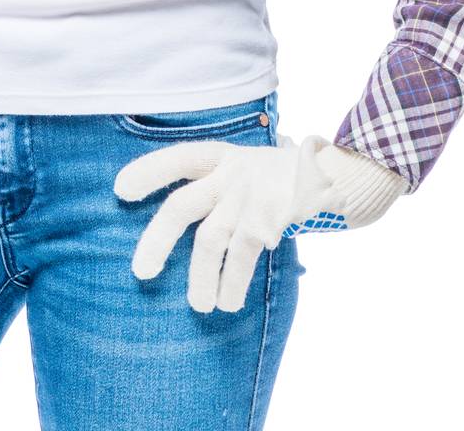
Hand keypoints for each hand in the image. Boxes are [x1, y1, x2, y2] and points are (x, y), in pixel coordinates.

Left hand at [114, 131, 405, 313]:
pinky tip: (228, 302)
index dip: (149, 172)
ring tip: (199, 306)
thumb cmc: (287, 178)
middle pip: (183, 205)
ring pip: (212, 238)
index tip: (120, 190)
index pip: (179, 158)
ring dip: (201, 277)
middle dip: (157, 239)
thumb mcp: (251, 168)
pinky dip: (233, 281)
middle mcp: (234, 172)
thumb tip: (179, 219)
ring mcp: (252, 194)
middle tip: (140, 272)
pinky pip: (243, 254)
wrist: (343, 176)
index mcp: (225, 157)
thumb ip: (221, 185)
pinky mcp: (272, 216)